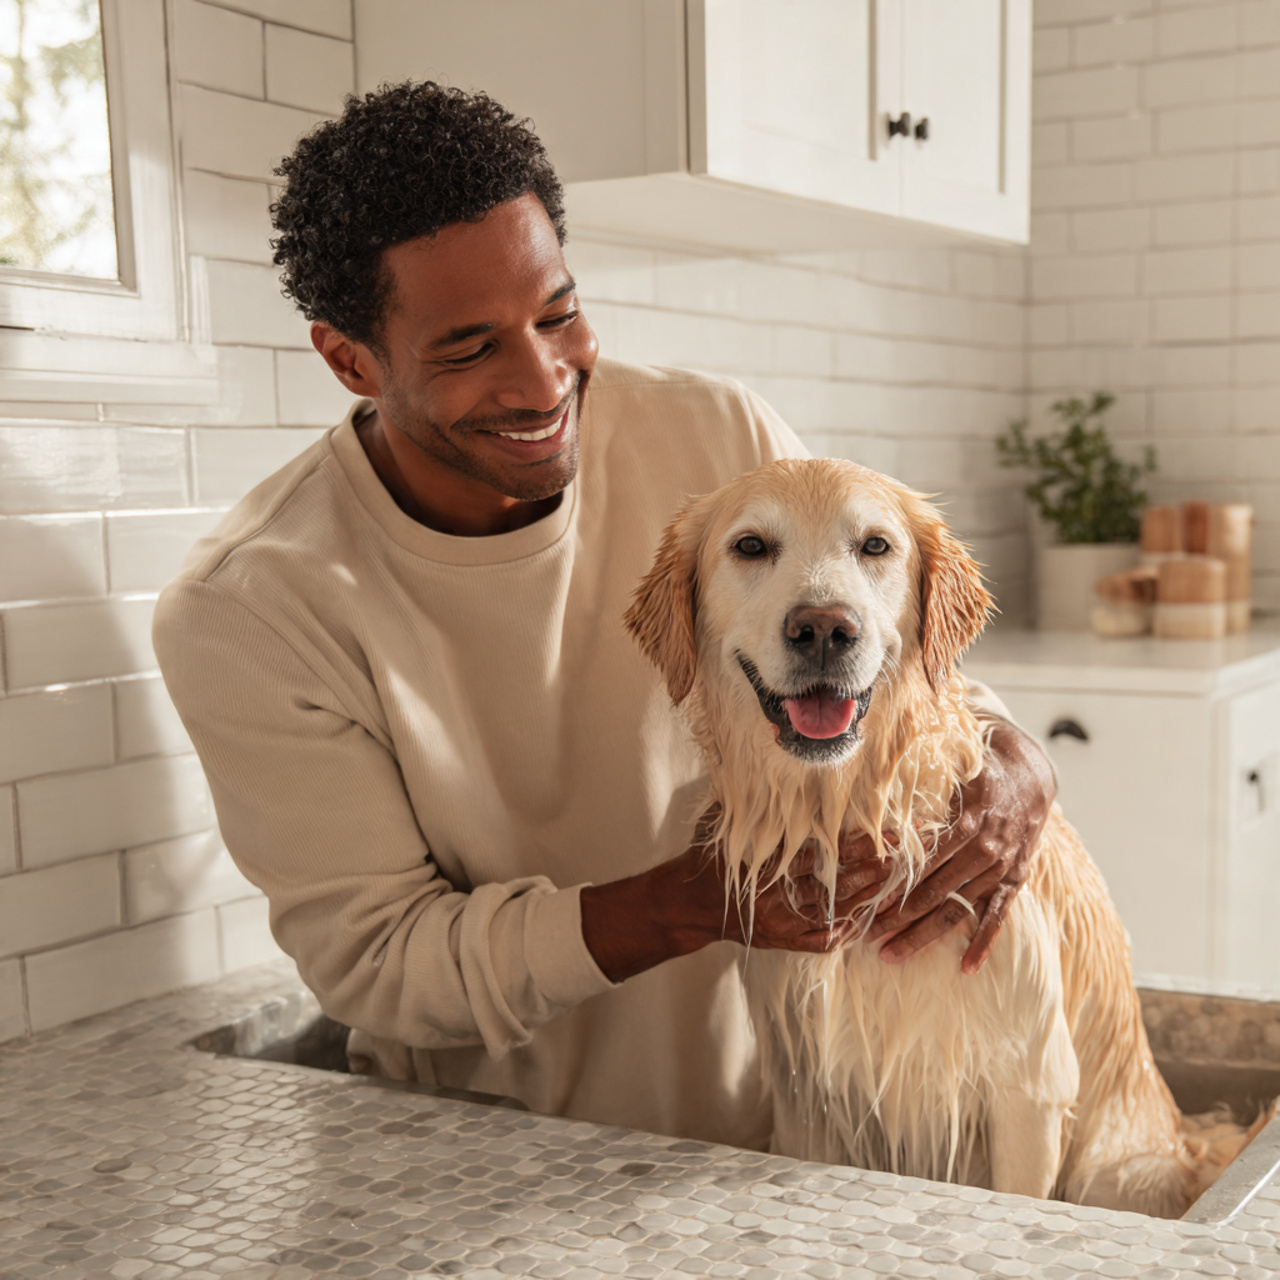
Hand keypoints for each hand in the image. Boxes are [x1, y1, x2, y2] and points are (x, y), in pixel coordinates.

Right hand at [579, 811, 893, 981]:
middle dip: (873, 868)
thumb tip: (768, 764)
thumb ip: (749, 801)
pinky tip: (870, 919)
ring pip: (838, 913)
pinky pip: (826, 940)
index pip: (821, 855)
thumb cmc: (709, 859)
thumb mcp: (724, 824)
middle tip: (902, 851)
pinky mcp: (789, 942)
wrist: (690, 905)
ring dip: (869, 896)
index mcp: (769, 868)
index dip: (853, 844)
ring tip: (896, 879)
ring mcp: (787, 926)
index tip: (880, 830)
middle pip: (837, 884)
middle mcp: (781, 901)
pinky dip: (849, 930)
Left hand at [867, 719, 1054, 973]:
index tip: (863, 904)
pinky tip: (967, 966)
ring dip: (924, 935)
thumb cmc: (976, 769)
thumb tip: (879, 812)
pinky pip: (999, 916)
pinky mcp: (1015, 879)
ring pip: (958, 910)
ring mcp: (1001, 868)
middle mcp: (985, 850)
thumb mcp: (948, 770)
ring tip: (892, 954)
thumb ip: (918, 793)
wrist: (1029, 773)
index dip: (891, 885)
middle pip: (933, 893)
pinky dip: (984, 942)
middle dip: (896, 917)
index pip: (920, 863)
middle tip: (865, 936)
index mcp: (966, 822)